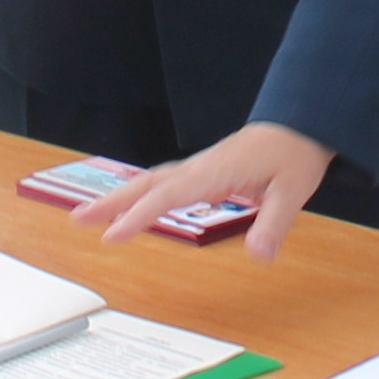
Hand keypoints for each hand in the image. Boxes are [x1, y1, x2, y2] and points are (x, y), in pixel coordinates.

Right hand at [93, 122, 333, 259]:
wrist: (301, 124)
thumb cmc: (295, 153)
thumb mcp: (293, 190)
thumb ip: (274, 223)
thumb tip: (259, 255)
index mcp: (215, 171)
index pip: (168, 196)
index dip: (138, 215)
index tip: (111, 235)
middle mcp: (200, 168)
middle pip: (147, 184)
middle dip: (111, 202)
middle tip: (77, 219)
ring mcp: (200, 168)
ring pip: (151, 182)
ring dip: (120, 197)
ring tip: (89, 215)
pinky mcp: (205, 172)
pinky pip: (164, 183)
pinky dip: (141, 193)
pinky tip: (132, 204)